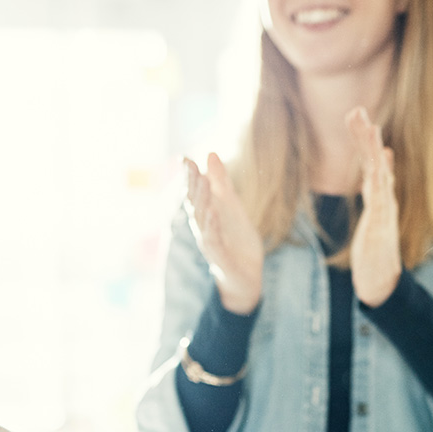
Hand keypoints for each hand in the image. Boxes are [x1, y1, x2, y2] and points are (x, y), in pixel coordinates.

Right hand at [184, 154, 263, 314]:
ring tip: (203, 182)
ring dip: (202, 202)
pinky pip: (214, 241)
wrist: (247, 277)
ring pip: (202, 221)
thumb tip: (211, 154)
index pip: (194, 194)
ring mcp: (211, 245)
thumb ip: (222, 184)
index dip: (190, 178)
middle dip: (192, 185)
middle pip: (195, 205)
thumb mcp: (232, 208)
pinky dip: (212, 227)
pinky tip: (213, 213)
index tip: (185, 159)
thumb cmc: (236, 241)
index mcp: (205, 216)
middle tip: (190, 165)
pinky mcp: (221, 259)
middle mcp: (203, 230)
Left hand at [347, 107, 402, 306]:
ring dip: (372, 149)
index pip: (370, 162)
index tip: (357, 116)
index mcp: (377, 196)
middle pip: (374, 160)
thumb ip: (374, 193)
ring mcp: (384, 209)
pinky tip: (379, 159)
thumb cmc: (375, 250)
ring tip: (367, 126)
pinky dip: (381, 175)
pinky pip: (381, 193)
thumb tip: (378, 172)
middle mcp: (383, 198)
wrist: (382, 279)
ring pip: (378, 172)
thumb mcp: (372, 217)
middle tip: (356, 111)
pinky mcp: (382, 221)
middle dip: (365, 136)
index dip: (364, 139)